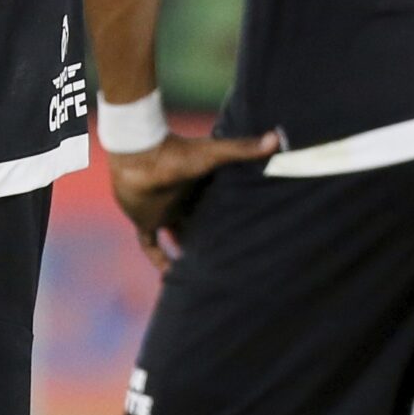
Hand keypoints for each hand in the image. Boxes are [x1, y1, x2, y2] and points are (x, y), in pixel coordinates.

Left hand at [107, 132, 280, 272]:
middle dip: (211, 238)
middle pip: (200, 223)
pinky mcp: (146, 220)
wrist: (136, 156)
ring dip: (187, 251)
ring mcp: (164, 211)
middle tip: (232, 259)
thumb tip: (277, 138)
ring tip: (206, 272)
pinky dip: (158, 259)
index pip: (218, 204)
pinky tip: (169, 276)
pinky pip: (151, 245)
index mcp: (200, 185)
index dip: (230, 217)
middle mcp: (183, 200)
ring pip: (178, 235)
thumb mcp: (214, 154)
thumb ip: (243, 149)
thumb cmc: (175, 153)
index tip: (249, 233)